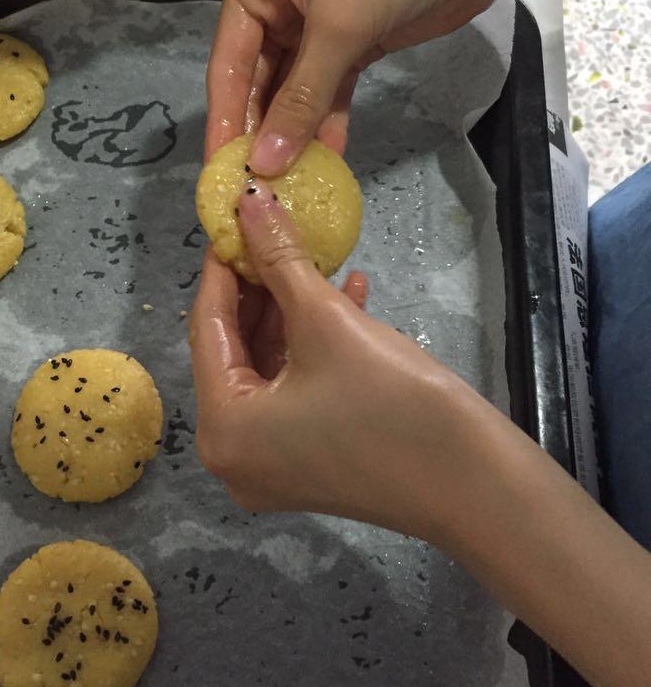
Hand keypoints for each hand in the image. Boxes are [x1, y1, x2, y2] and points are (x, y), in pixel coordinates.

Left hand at [190, 187, 650, 686]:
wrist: (478, 484)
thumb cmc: (393, 401)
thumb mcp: (328, 319)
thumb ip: (280, 258)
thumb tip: (249, 201)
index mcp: (222, 429)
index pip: (207, 329)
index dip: (222, 267)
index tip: (235, 216)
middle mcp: (231, 456)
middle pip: (233, 351)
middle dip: (259, 288)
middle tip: (273, 230)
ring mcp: (270, 467)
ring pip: (266, 368)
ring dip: (290, 312)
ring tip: (312, 256)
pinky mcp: (307, 466)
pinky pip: (293, 393)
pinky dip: (312, 348)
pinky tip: (349, 295)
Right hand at [208, 0, 650, 176]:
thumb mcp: (339, 28)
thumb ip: (300, 99)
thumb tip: (264, 165)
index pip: (228, 60)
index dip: (225, 117)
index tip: (220, 171)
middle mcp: (274, 0)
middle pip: (257, 79)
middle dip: (259, 130)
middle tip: (254, 188)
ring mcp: (312, 23)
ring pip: (293, 89)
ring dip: (293, 132)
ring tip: (289, 184)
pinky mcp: (350, 41)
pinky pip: (327, 90)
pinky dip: (326, 121)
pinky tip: (326, 159)